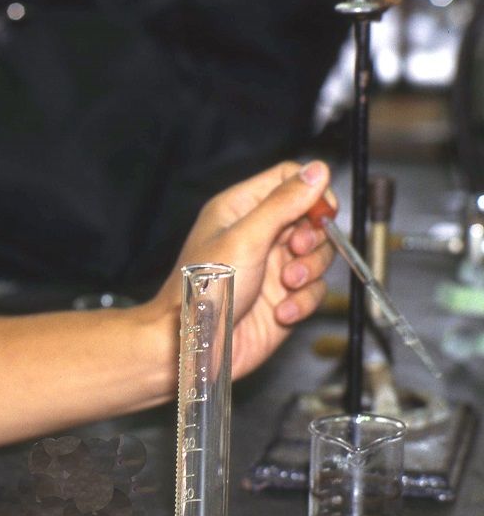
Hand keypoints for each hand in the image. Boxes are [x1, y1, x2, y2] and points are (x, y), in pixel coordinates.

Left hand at [151, 161, 335, 378]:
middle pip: (311, 218)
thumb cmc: (203, 290)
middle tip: (297, 250)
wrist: (194, 345)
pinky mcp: (283, 298)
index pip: (288, 180)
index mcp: (240, 210)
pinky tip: (281, 312)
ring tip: (287, 283)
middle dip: (313, 237)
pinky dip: (303, 301)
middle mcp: (258, 235)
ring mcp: (272, 268)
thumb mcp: (245, 239)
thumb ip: (283, 204)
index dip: (312, 192)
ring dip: (310, 270)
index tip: (322, 213)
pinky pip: (313, 291)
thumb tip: (317, 170)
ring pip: (318, 255)